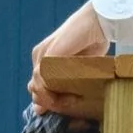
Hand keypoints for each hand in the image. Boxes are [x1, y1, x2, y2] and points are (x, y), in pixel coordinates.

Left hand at [28, 1, 107, 120]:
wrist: (98, 22)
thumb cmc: (92, 43)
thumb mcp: (76, 68)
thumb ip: (62, 84)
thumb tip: (42, 109)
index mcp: (43, 57)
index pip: (37, 86)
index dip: (47, 100)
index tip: (63, 107)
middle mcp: (39, 55)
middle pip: (35, 88)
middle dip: (47, 102)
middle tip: (66, 107)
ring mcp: (42, 55)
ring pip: (37, 86)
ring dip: (51, 99)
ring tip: (69, 103)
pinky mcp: (48, 54)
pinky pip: (42, 79)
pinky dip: (51, 92)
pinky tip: (68, 96)